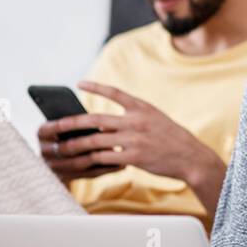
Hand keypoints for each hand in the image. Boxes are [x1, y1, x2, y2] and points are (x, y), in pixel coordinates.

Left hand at [36, 80, 218, 185]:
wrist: (191, 157)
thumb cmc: (171, 138)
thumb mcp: (154, 120)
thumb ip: (131, 119)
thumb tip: (102, 125)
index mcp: (142, 107)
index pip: (115, 92)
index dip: (96, 87)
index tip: (79, 83)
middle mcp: (136, 121)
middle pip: (95, 119)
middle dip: (72, 122)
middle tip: (56, 125)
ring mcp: (134, 140)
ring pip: (96, 141)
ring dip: (76, 145)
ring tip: (63, 148)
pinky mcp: (134, 158)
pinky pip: (106, 158)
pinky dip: (92, 160)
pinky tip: (82, 163)